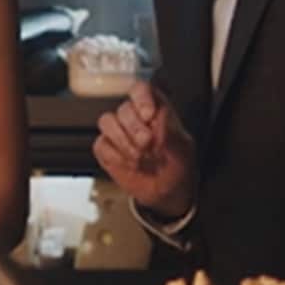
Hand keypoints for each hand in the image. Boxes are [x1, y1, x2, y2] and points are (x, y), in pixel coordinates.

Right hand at [92, 84, 195, 216]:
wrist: (167, 194)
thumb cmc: (178, 168)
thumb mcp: (183, 150)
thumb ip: (172, 132)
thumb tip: (161, 115)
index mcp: (156, 110)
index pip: (142, 90)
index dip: (141, 98)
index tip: (148, 115)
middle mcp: (135, 118)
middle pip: (124, 108)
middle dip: (134, 128)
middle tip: (148, 144)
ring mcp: (118, 133)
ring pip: (107, 122)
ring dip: (123, 141)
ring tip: (140, 157)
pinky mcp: (106, 149)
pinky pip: (101, 144)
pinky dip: (115, 155)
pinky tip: (129, 163)